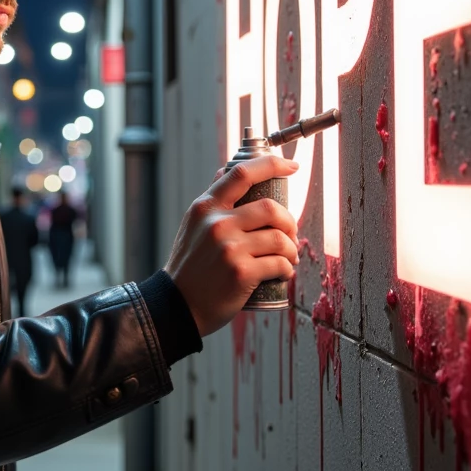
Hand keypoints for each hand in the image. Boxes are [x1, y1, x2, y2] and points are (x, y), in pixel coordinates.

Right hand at [165, 154, 299, 335]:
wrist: (178, 306)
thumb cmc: (189, 266)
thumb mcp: (192, 225)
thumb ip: (212, 201)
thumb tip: (225, 171)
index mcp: (206, 207)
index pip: (242, 173)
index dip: (272, 165)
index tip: (291, 166)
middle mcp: (217, 223)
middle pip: (271, 208)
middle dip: (289, 221)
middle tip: (290, 234)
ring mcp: (229, 248)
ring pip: (280, 239)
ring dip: (292, 249)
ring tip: (287, 257)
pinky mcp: (241, 273)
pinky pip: (279, 264)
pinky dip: (287, 269)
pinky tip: (282, 273)